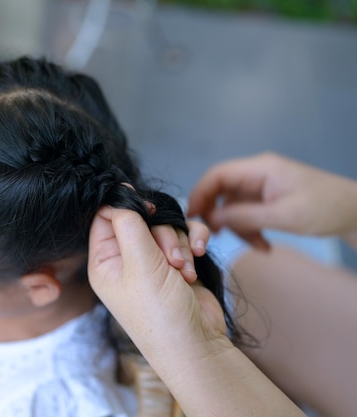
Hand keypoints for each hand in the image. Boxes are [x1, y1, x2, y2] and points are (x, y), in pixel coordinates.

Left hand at [88, 207, 228, 363]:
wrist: (196, 344)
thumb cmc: (160, 313)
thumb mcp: (139, 264)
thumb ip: (129, 224)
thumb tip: (119, 194)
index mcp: (104, 261)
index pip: (105, 217)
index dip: (126, 207)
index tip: (146, 210)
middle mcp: (125, 260)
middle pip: (140, 219)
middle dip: (161, 234)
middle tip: (168, 258)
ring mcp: (152, 262)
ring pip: (166, 227)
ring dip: (179, 243)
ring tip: (182, 271)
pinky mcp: (176, 263)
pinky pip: (185, 236)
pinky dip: (193, 244)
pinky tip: (197, 257)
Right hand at [187, 153, 356, 248]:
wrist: (355, 213)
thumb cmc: (325, 209)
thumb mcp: (283, 215)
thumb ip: (244, 216)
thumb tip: (210, 219)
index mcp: (260, 169)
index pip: (217, 175)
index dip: (199, 194)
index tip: (191, 217)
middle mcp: (257, 174)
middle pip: (221, 192)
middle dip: (218, 216)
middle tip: (217, 237)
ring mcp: (261, 187)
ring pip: (233, 207)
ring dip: (239, 229)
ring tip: (258, 245)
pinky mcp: (267, 200)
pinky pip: (247, 214)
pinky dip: (251, 231)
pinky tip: (265, 245)